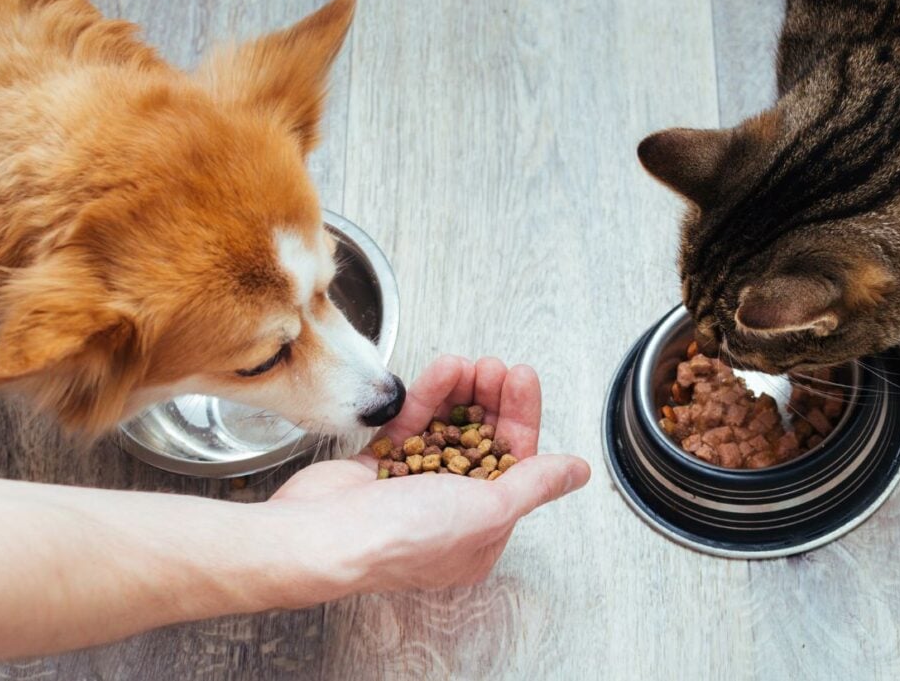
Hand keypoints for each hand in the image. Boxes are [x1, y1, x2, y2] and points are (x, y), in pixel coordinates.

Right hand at [266, 355, 589, 596]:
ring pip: (447, 428)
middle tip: (495, 366)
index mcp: (480, 533)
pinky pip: (412, 424)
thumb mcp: (487, 510)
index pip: (514, 464)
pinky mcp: (379, 466)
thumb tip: (577, 471)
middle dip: (491, 400)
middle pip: (481, 442)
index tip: (521, 378)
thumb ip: (533, 484)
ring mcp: (412, 488)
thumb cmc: (402, 537)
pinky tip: (442, 370)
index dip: (520, 417)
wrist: (321, 536)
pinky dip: (428, 397)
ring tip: (468, 363)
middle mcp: (448, 512)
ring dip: (461, 393)